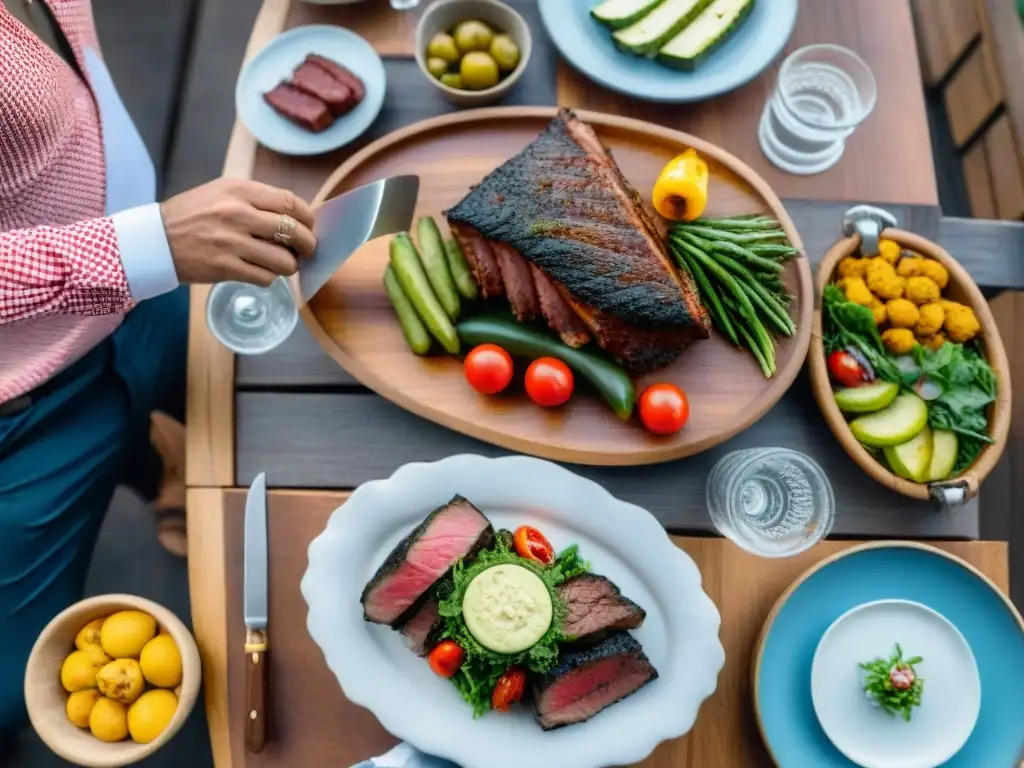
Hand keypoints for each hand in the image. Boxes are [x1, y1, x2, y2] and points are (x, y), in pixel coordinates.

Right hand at [160, 178, 316, 286]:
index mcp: (239, 190)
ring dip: (288, 265)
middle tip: (306, 250)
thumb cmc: (193, 215)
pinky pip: (266, 277)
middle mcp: (237, 213)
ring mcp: (232, 242)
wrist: (155, 240)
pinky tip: (260, 271)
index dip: (308, 218)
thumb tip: (296, 217)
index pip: (291, 202)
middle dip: (307, 245)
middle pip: (294, 232)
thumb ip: (257, 200)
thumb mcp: (222, 192)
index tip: (309, 226)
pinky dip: (269, 277)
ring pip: (284, 260)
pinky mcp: (225, 268)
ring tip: (280, 263)